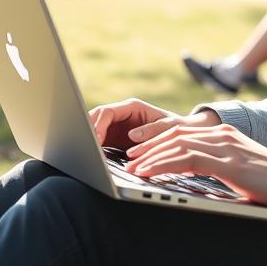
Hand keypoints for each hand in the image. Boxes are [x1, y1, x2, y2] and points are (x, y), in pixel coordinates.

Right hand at [88, 98, 217, 150]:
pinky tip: (92, 158)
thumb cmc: (177, 128)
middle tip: (84, 148)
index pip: (107, 112)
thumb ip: (151, 130)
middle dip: (87, 131)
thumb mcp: (168, 127)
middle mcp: (121, 114)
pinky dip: (94, 148)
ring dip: (88, 139)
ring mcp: (116, 126)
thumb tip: (132, 135)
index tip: (95, 139)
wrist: (182, 135)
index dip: (98, 124)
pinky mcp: (114, 138)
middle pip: (96, 118)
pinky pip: (100, 141)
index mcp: (131, 107)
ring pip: (94, 129)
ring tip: (84, 154)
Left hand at [125, 122, 266, 210]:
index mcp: (225, 135)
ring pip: (178, 146)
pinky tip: (152, 172)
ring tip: (134, 167)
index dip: (159, 141)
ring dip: (152, 157)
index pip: (184, 133)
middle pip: (177, 135)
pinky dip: (165, 165)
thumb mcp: (240, 168)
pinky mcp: (229, 163)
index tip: (140, 152)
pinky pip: (189, 160)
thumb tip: (196, 177)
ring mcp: (226, 147)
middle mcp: (223, 135)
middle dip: (150, 146)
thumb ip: (219, 166)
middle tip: (129, 158)